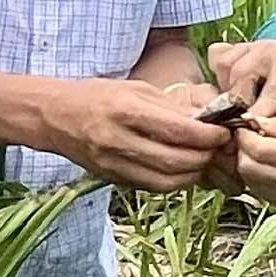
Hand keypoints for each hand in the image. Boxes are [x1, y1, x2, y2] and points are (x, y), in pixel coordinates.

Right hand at [42, 78, 235, 192]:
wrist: (53, 116)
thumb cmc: (96, 96)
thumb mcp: (134, 89)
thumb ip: (170, 107)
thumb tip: (207, 119)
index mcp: (126, 110)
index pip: (179, 131)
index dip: (208, 136)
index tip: (223, 133)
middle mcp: (119, 140)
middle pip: (176, 161)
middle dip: (205, 157)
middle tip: (218, 149)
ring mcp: (114, 164)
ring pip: (166, 182)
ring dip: (192, 174)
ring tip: (201, 161)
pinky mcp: (112, 179)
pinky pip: (151, 187)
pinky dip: (173, 182)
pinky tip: (179, 170)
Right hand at [207, 36, 275, 119]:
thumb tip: (256, 122)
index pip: (271, 91)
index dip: (259, 111)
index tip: (250, 124)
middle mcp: (266, 49)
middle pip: (241, 77)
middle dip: (239, 102)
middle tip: (246, 115)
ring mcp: (248, 45)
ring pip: (225, 69)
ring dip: (228, 89)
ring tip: (243, 99)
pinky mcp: (235, 45)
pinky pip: (218, 60)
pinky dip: (221, 76)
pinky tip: (234, 85)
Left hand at [233, 115, 275, 221]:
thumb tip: (255, 119)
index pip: (258, 148)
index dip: (245, 135)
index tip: (246, 126)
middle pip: (246, 165)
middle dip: (242, 148)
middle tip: (250, 138)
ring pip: (247, 178)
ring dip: (245, 161)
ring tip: (258, 151)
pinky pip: (254, 188)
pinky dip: (252, 175)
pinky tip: (263, 166)